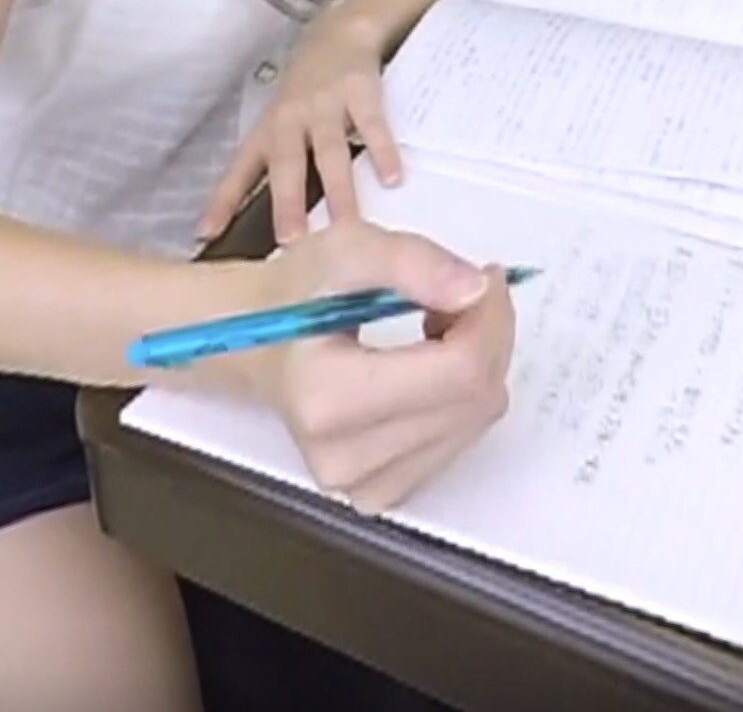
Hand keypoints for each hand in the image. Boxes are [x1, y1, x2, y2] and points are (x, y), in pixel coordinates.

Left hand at [202, 11, 405, 244]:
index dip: (222, 201)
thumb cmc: (307, 93)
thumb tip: (276, 226)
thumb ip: (280, 168)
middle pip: (287, 164)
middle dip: (287, 202)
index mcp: (268, 132)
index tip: (206, 233)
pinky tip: (391, 178)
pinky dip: (382, 152)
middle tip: (291, 241)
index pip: (240, 171)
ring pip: (329, 151)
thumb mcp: (282, 124)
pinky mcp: (359, 92)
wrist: (339, 33)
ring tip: (347, 226)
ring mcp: (325, 104)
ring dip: (338, 189)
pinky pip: (371, 126)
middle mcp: (291, 119)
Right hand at [224, 218, 514, 513]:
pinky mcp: (382, 493)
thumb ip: (412, 262)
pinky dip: (462, 395)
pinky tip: (429, 368)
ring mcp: (363, 486)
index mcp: (327, 400)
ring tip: (434, 327)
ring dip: (476, 362)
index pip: (459, 371)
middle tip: (458, 293)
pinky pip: (462, 440)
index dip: (489, 318)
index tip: (484, 278)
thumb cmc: (295, 296)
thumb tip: (477, 290)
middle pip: (475, 398)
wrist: (254, 341)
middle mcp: (345, 459)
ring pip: (477, 419)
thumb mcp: (346, 250)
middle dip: (486, 334)